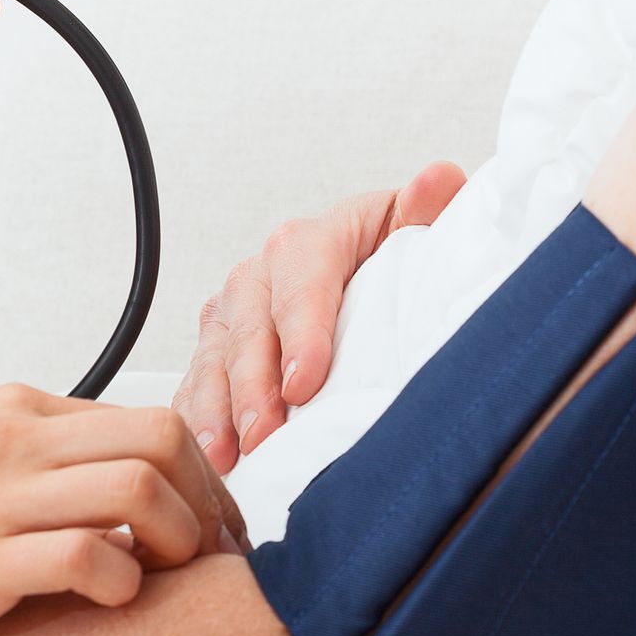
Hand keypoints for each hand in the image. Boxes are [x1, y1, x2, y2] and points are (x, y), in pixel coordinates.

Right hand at [0, 385, 248, 635]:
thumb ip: (49, 460)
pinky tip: (111, 601)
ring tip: (166, 578)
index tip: (214, 528)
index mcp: (17, 411)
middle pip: (161, 439)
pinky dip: (123, 582)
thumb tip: (140, 490)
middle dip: (208, 503)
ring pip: (137, 490)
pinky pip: (86, 557)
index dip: (203, 477)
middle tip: (210, 557)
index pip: (150, 418)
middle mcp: (10, 442)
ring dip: (179, 541)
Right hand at [176, 162, 466, 471]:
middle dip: (252, 388)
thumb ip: (426, 211)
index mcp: (307, 242)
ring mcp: (230, 312)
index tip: (304, 384)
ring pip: (213, 359)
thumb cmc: (388, 256)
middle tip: (263, 436)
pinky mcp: (215, 347)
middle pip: (249, 332)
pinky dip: (197, 420)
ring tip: (224, 456)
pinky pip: (195, 383)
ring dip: (215, 410)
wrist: (360, 266)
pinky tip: (204, 456)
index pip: (300, 286)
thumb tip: (439, 179)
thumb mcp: (412, 230)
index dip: (302, 336)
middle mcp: (258, 274)